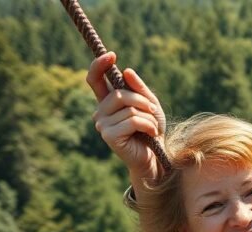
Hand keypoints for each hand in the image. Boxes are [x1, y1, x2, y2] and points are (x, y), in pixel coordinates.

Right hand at [86, 52, 166, 182]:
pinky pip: (132, 120)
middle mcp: (100, 112)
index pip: (95, 79)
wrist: (156, 157)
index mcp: (107, 101)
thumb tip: (126, 71)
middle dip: (142, 100)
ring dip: (148, 116)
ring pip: (128, 107)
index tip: (111, 54)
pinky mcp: (109, 136)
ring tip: (152, 127)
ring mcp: (102, 125)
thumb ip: (139, 89)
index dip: (99, 65)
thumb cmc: (151, 130)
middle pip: (119, 94)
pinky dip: (147, 125)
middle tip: (153, 111)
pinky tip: (151, 133)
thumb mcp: (150, 105)